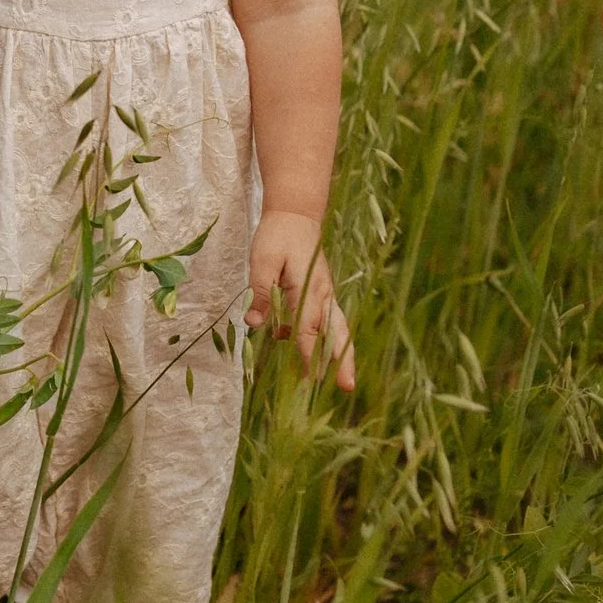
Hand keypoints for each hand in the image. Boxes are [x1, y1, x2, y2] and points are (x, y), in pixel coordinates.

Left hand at [243, 209, 354, 390]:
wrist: (296, 214)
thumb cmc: (277, 236)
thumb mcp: (261, 260)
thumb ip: (260, 293)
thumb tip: (255, 325)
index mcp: (307, 288)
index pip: (307, 328)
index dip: (308, 354)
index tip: (311, 379)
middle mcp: (322, 295)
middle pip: (336, 333)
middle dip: (341, 361)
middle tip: (346, 388)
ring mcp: (325, 294)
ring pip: (337, 329)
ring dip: (340, 354)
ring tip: (341, 379)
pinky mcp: (322, 292)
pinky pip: (328, 320)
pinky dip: (327, 339)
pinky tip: (308, 350)